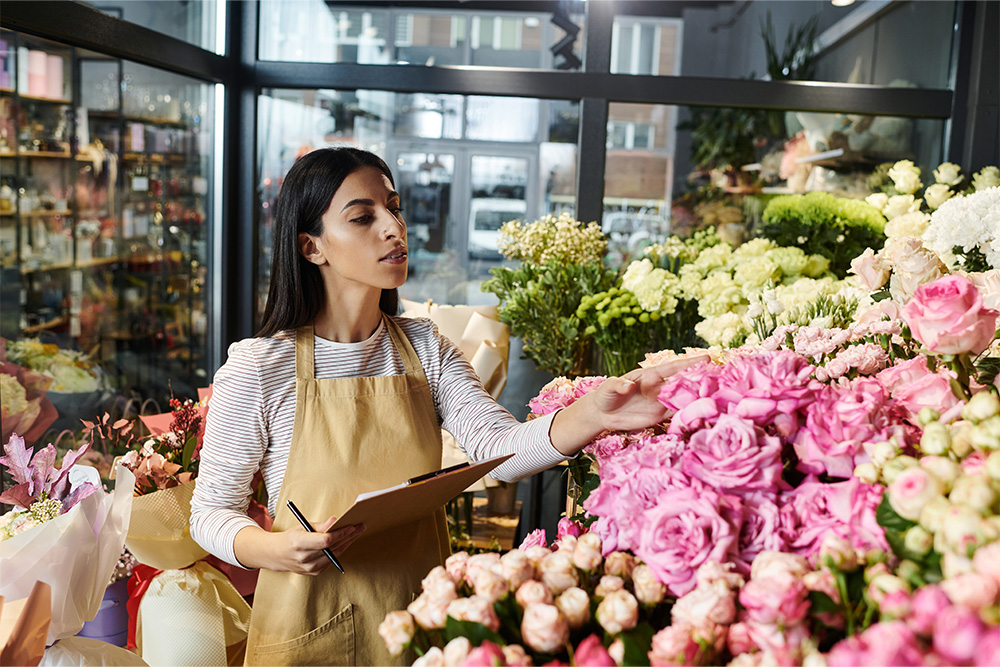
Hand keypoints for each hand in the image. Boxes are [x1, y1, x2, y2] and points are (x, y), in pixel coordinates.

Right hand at [234, 519, 364, 573]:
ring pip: (335, 555)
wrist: (275, 555)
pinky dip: (339, 551)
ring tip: (356, 533)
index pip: (326, 540)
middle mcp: (304, 558)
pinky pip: (331, 561)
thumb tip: (336, 520)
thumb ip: (320, 525)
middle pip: (333, 547)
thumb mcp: (302, 526)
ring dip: (347, 543)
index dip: (341, 533)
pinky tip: (346, 542)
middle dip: (349, 536)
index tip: (352, 526)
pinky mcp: (314, 573)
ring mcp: (309, 568)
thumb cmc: (290, 538)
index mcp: (299, 544)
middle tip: (360, 527)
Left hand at [550, 354, 708, 455]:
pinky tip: (705, 415)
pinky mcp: (661, 415)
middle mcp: (659, 386)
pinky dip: (691, 414)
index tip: (707, 358)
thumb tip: (627, 385)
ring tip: (721, 396)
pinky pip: (679, 414)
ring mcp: (662, 401)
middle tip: (724, 377)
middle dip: (702, 378)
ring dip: (700, 397)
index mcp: (649, 375)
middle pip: (684, 381)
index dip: (689, 363)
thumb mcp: (608, 388)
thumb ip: (617, 385)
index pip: (672, 368)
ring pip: (685, 398)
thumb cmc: (605, 395)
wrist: (603, 413)